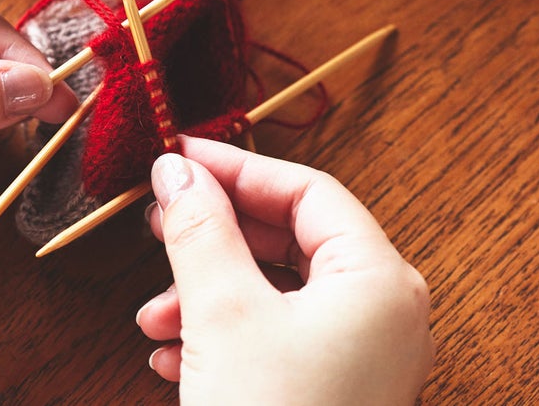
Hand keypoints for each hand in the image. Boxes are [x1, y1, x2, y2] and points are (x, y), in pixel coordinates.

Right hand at [138, 137, 433, 404]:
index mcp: (380, 279)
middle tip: (156, 223)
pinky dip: (227, 336)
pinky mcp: (337, 397)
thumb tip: (176, 167)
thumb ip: (199, 228)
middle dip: (216, 235)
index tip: (176, 157)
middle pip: (293, 237)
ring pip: (280, 293)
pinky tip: (172, 358)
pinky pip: (281, 340)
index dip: (237, 167)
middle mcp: (385, 313)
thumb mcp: (222, 315)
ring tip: (152, 317)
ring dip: (209, 292)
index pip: (307, 188)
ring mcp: (365, 360)